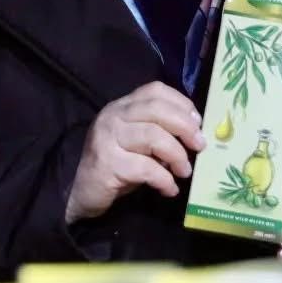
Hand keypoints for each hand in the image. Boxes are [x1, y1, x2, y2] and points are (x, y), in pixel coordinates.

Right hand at [66, 82, 205, 224]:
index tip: (198, 123)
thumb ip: (160, 132)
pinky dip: (164, 180)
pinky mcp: (107, 164)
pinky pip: (146, 168)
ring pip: (154, 137)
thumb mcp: (139, 143)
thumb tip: (196, 136)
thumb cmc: (116, 165)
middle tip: (200, 146)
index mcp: (122, 107)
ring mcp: (107, 138)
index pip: (154, 91)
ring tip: (185, 171)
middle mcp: (113, 116)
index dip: (181, 103)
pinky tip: (170, 189)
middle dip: (185, 127)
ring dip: (177, 155)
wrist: (82, 191)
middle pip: (157, 109)